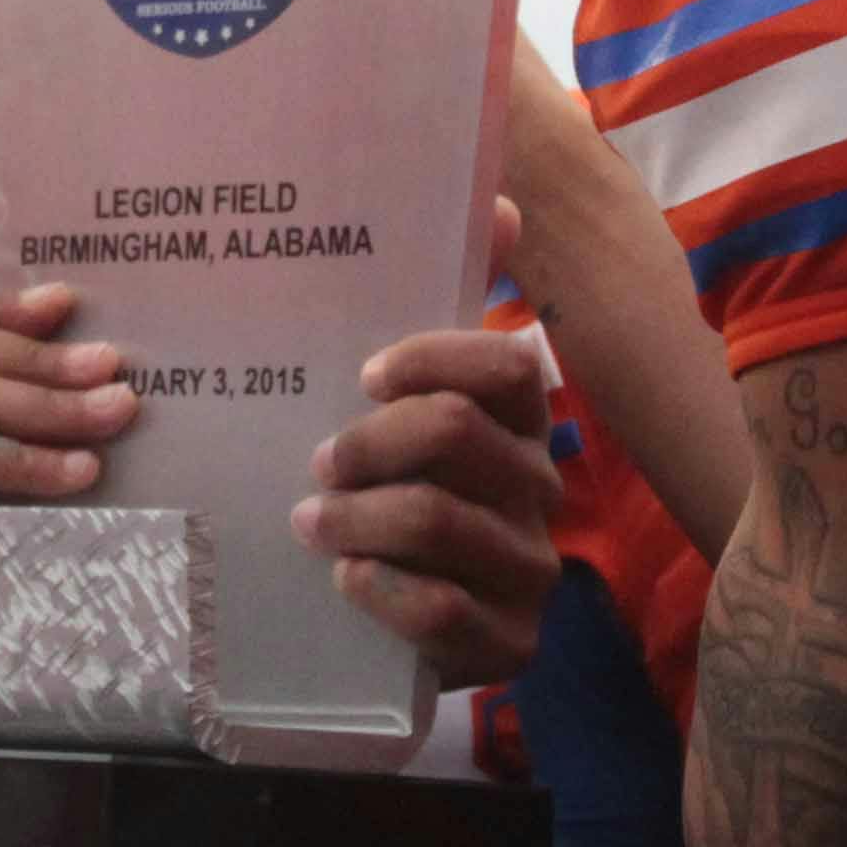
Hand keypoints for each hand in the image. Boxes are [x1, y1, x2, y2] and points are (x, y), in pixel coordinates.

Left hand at [294, 285, 560, 688]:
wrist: (380, 631)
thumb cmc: (384, 493)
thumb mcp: (393, 407)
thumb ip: (429, 308)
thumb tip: (505, 201)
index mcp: (519, 420)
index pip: (508, 363)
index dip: (431, 359)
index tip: (363, 376)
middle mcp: (537, 487)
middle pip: (456, 433)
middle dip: (369, 443)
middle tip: (319, 462)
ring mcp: (528, 570)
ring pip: (437, 519)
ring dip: (355, 516)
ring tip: (309, 521)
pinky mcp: (508, 644)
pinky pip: (439, 608)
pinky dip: (376, 588)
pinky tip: (346, 579)